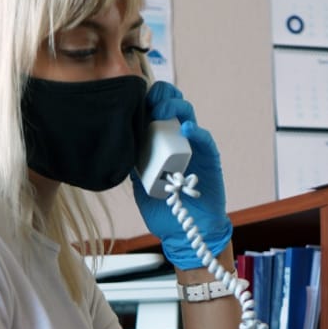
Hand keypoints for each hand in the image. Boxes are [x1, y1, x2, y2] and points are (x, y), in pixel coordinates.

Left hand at [131, 81, 231, 270]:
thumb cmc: (164, 210)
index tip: (133, 99)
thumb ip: (133, 165)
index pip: (155, 111)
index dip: (146, 101)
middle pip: (172, 105)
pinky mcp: (209, 157)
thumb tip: (118, 148)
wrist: (185, 232)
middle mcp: (177, 140)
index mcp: (160, 143)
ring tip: (161, 110)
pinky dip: (196, 131)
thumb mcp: (140, 185)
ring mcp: (194, 147)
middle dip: (161, 96)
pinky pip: (204, 138)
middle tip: (148, 100)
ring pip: (188, 115)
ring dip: (175, 107)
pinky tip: (186, 129)